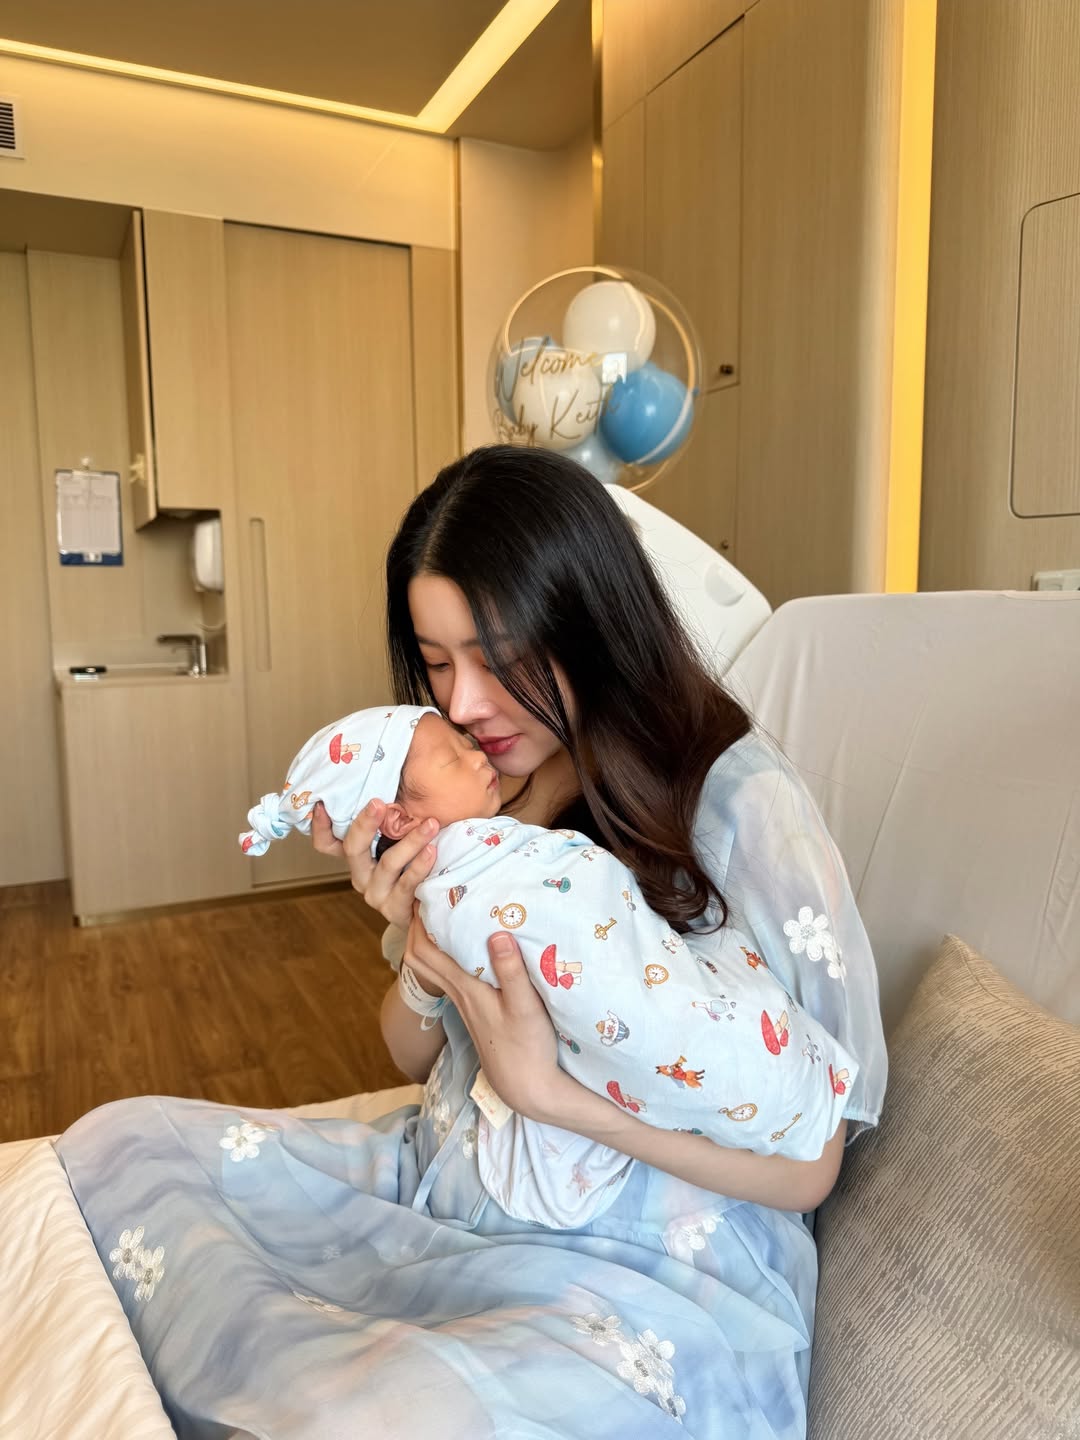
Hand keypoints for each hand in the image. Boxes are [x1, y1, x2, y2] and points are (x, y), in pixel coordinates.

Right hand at [311, 799, 437, 930]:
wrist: (435, 907)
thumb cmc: (419, 861)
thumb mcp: (403, 835)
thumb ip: (396, 812)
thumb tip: (403, 765)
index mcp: (358, 856)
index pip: (328, 842)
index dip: (320, 825)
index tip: (322, 803)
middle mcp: (361, 875)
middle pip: (352, 848)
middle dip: (365, 824)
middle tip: (379, 803)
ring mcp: (376, 893)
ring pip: (387, 864)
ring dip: (411, 842)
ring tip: (431, 825)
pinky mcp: (394, 909)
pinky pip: (406, 884)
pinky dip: (419, 866)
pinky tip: (433, 851)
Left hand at [404, 914, 560, 1119]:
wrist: (527, 1087)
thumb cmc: (527, 1047)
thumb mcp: (525, 1007)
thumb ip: (511, 971)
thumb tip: (497, 933)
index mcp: (465, 989)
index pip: (425, 951)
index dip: (417, 922)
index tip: (423, 891)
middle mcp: (458, 994)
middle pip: (420, 957)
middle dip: (416, 925)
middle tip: (429, 895)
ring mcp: (465, 1003)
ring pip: (433, 966)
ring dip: (430, 939)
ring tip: (445, 912)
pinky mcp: (476, 1009)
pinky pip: (450, 974)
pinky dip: (448, 954)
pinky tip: (467, 945)